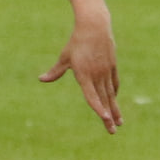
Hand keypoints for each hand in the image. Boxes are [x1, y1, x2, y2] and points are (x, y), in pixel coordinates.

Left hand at [39, 17, 121, 133]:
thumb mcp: (64, 57)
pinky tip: (114, 102)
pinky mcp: (112, 66)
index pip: (91, 95)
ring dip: (114, 109)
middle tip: (112, 131)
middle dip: (108, 116)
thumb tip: (41, 79)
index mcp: (84, 74)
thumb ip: (55, 71)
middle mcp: (97, 75)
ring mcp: (106, 71)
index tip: (104, 117)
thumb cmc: (76, 43)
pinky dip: (113, 93)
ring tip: (118, 123)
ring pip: (111, 94)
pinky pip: (113, 83)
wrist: (95, 27)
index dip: (97, 107)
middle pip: (103, 99)